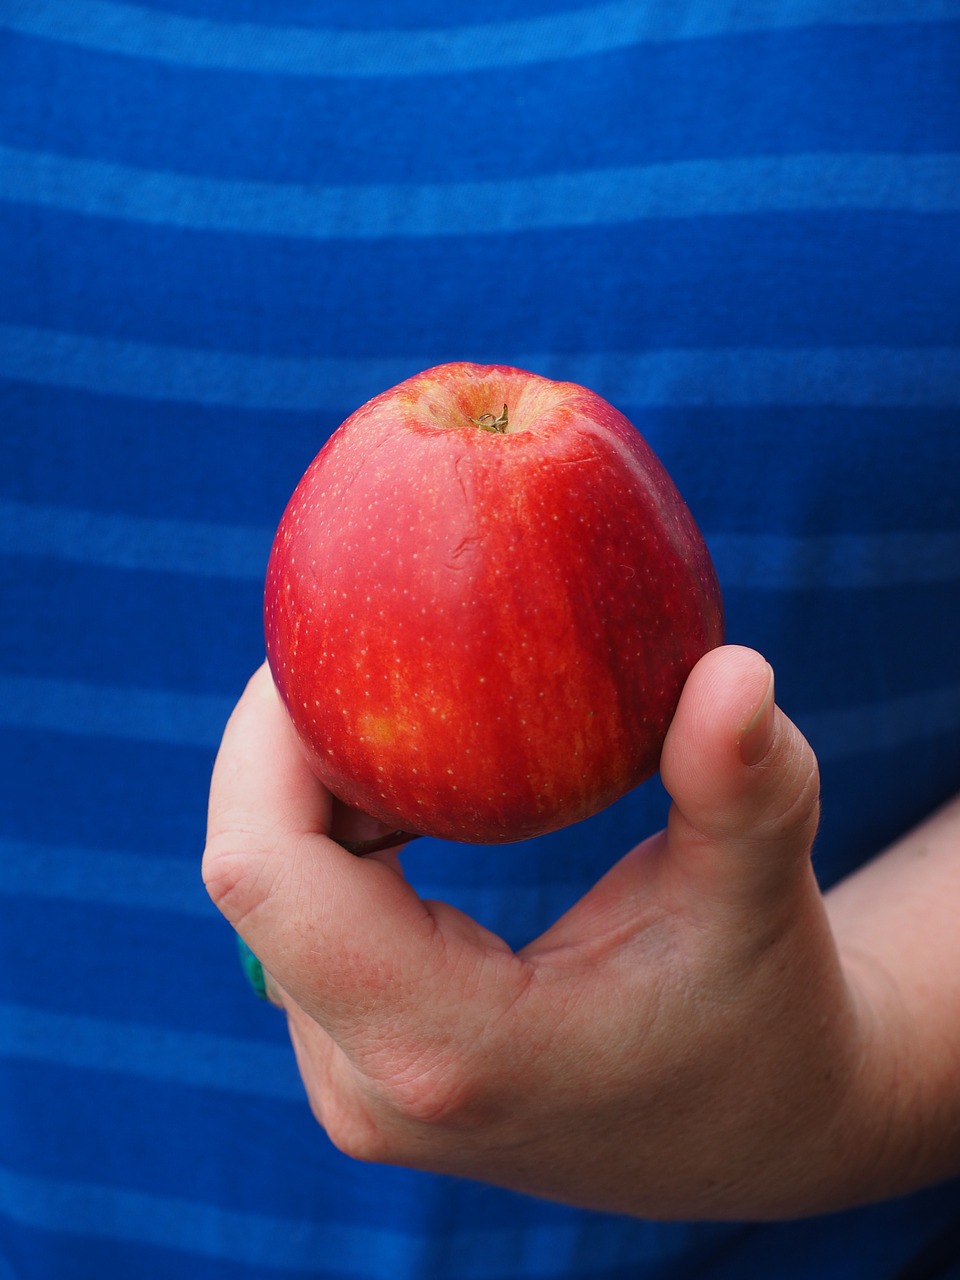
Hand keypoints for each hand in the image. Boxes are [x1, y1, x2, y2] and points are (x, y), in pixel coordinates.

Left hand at [202, 647, 935, 1220]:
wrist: (746, 1133)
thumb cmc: (764, 1011)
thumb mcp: (762, 899)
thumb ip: (748, 787)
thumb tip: (737, 667)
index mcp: (449, 1047)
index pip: (266, 873)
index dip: (265, 738)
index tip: (328, 645)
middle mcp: (372, 1084)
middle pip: (253, 877)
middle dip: (287, 750)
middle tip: (370, 654)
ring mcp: (355, 1090)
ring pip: (267, 903)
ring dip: (310, 794)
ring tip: (405, 721)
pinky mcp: (359, 1070)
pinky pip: (297, 929)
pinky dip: (330, 840)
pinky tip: (409, 796)